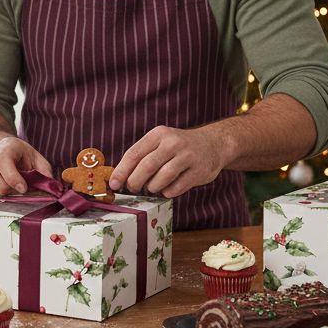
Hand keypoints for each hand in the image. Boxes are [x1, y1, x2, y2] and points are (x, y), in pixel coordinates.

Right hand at [0, 136, 52, 198]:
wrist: (2, 151)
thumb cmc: (20, 157)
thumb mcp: (36, 158)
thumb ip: (44, 171)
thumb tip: (52, 187)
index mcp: (5, 148)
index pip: (3, 160)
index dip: (13, 177)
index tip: (23, 188)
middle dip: (5, 189)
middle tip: (15, 189)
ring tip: (7, 190)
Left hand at [109, 125, 228, 197]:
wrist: (213, 144)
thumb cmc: (179, 147)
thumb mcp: (160, 142)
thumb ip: (142, 156)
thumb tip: (120, 177)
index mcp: (158, 135)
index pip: (134, 154)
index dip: (121, 171)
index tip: (113, 184)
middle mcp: (173, 143)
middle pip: (146, 166)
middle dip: (135, 182)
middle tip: (132, 189)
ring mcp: (188, 156)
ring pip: (162, 178)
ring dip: (152, 188)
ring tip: (151, 188)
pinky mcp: (199, 171)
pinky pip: (177, 187)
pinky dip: (168, 192)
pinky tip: (167, 190)